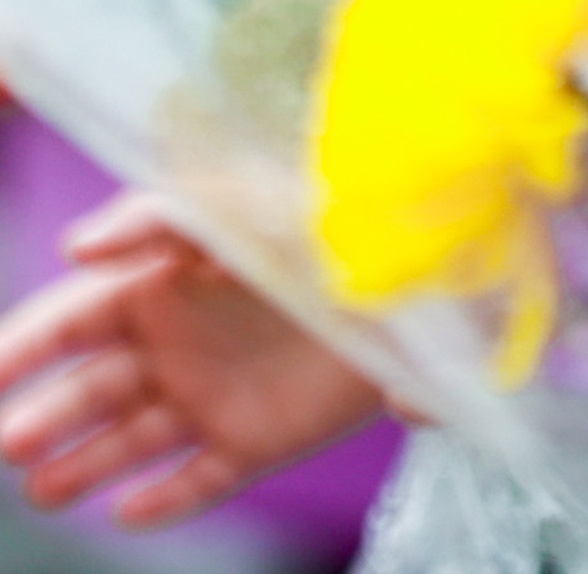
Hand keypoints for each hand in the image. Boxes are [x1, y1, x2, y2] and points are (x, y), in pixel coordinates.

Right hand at [0, 196, 386, 527]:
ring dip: (83, 464)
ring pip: (129, 440)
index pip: (72, 320)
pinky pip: (198, 478)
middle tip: (9, 440)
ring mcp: (215, 392)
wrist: (420, 262)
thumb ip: (158, 216)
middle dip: (42, 415)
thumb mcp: (241, 201)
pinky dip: (163, 500)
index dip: (21, 347)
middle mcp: (180, 342)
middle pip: (88, 389)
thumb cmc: (324, 217)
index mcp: (165, 281)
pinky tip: (129, 511)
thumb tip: (75, 248)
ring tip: (45, 486)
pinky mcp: (260, 436)